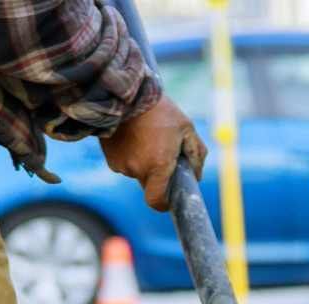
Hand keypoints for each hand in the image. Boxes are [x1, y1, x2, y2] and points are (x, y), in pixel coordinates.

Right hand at [99, 95, 207, 211]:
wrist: (126, 94)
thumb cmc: (160, 111)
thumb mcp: (186, 128)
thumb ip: (196, 154)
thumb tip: (197, 176)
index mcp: (158, 166)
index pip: (157, 201)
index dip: (163, 204)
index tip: (169, 199)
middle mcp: (137, 169)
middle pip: (149, 184)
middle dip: (157, 174)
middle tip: (161, 152)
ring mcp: (121, 165)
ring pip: (137, 172)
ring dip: (143, 161)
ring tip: (146, 137)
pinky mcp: (110, 158)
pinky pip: (124, 163)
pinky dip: (130, 154)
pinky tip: (133, 136)